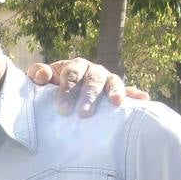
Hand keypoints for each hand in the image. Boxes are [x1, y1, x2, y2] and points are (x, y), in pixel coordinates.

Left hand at [27, 58, 148, 116]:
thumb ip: (37, 74)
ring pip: (112, 82)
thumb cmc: (50, 86)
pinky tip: (143, 100)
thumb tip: (42, 75)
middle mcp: (92, 70)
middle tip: (84, 113)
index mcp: (74, 66)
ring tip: (116, 103)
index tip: (62, 109)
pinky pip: (127, 91)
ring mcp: (106, 80)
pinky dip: (135, 95)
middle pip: (93, 79)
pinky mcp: (116, 90)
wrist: (61, 91)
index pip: (71, 75)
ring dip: (114, 91)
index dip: (67, 90)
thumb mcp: (41, 80)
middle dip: (89, 95)